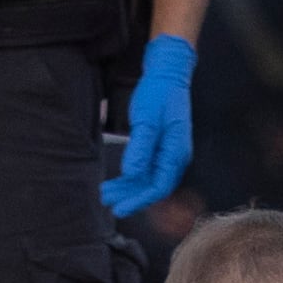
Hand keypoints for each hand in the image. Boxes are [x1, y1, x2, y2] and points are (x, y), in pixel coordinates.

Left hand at [106, 34, 196, 217]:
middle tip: (107, 200)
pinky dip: (131, 176)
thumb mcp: (146, 120)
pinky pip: (146, 168)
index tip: (121, 208)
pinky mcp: (160, 147)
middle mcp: (175, 156)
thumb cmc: (159, 94)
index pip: (159, 186)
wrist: (167, 74)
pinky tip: (118, 180)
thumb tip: (132, 174)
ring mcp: (168, 152)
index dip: (140, 200)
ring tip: (107, 192)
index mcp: (176, 152)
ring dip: (128, 187)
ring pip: (148, 178)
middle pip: (153, 186)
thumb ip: (140, 149)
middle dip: (130, 196)